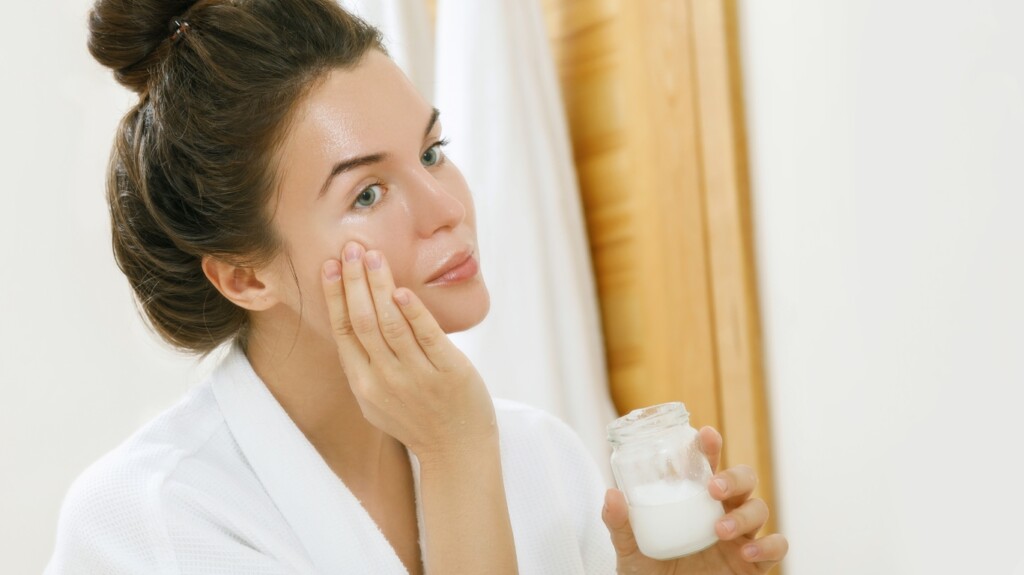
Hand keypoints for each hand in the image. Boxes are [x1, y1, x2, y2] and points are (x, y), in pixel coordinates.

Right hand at [320, 242, 496, 461]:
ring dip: (379, 286)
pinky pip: (427, 336)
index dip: (334, 296)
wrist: (458, 453)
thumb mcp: (378, 400)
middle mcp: (385, 380)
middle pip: (362, 321)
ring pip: (390, 324)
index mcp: (363, 385)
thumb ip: (365, 366)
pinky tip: (402, 291)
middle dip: (353, 281)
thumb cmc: (418, 421)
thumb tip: (354, 320)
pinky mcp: (448, 372)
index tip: (328, 266)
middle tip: (350, 247)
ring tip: (373, 256)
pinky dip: (413, 312)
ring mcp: (417, 377)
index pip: (343, 331)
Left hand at [601, 427, 787, 573]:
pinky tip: (749, 551)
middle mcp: (723, 513)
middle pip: (744, 480)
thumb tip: (611, 494)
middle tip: (714, 488)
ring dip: (745, 514)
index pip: (708, 466)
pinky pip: (778, 547)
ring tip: (720, 529)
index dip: (710, 448)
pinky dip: (770, 546)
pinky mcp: (755, 564)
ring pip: (760, 509)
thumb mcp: (630, 551)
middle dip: (734, 477)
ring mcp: (741, 538)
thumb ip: (620, 525)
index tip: (706, 435)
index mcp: (696, 502)